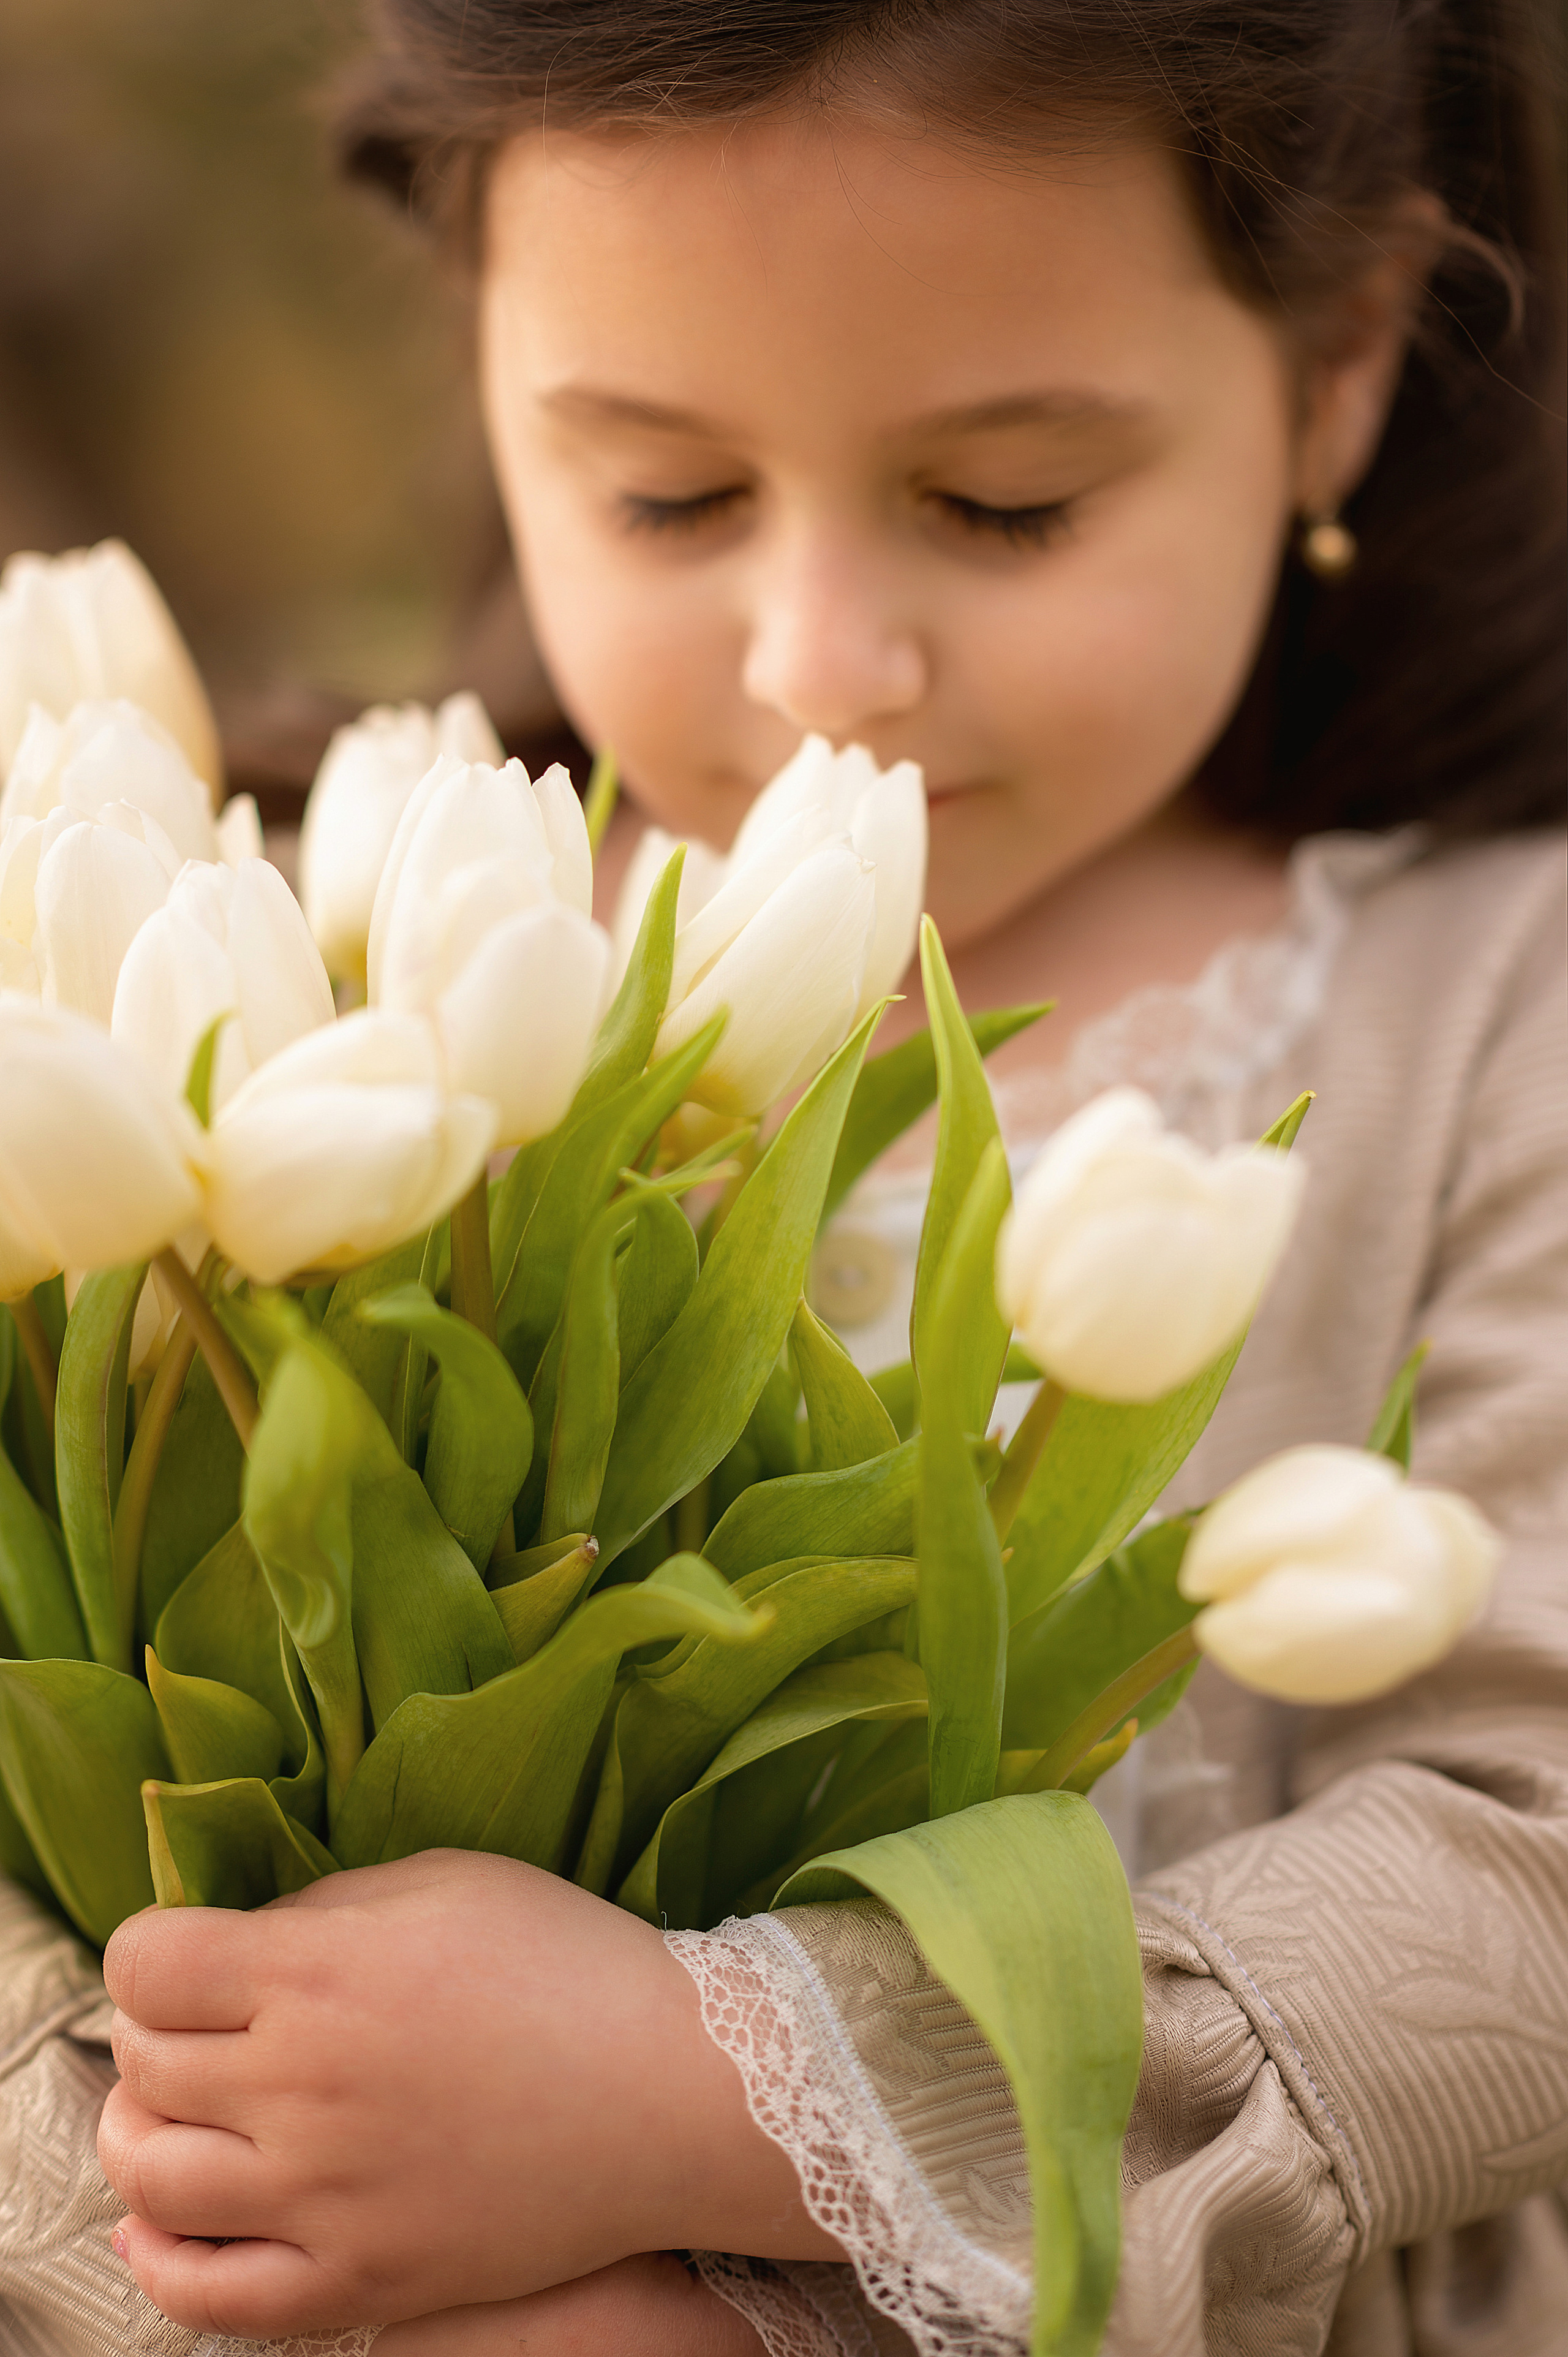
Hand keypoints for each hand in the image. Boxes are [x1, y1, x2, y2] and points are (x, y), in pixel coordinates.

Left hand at [99, 1851, 835, 2338]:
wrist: (673, 2091)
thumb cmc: (567, 1962)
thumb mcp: (444, 1881)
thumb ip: (324, 1903)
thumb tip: (241, 1942)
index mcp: (318, 1969)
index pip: (143, 1963)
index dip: (152, 1951)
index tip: (187, 1955)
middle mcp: (300, 2083)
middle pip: (140, 2060)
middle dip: (155, 2030)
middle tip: (205, 2023)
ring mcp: (323, 2195)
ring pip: (149, 2174)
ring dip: (140, 2132)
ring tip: (180, 2111)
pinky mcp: (360, 2281)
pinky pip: (207, 2297)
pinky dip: (159, 2260)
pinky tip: (160, 2224)